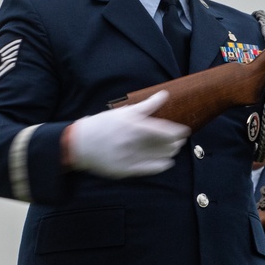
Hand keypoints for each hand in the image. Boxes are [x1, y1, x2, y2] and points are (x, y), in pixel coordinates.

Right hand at [67, 91, 189, 178]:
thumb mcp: (124, 112)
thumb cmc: (103, 125)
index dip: (177, 132)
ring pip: (158, 157)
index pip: (163, 131)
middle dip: (175, 143)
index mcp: (133, 126)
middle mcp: (132, 143)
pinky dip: (160, 166)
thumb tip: (165, 94)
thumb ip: (147, 105)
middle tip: (180, 140)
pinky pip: (148, 170)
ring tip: (174, 148)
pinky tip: (167, 162)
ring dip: (169, 153)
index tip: (185, 131)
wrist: (79, 144)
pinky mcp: (124, 170)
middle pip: (163, 145)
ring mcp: (128, 158)